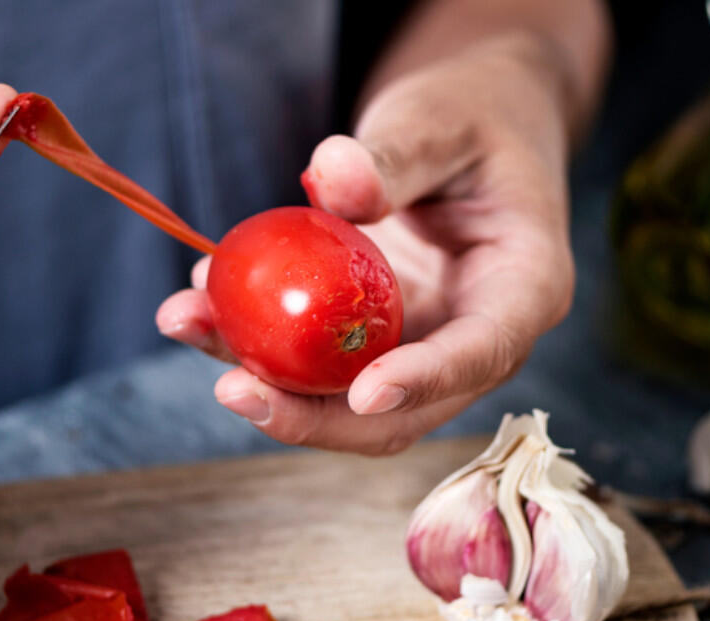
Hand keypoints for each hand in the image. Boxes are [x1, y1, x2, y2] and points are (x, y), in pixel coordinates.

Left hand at [157, 38, 575, 454]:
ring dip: (264, 383)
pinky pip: (314, 359)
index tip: (363, 394)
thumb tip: (331, 179)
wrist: (472, 121)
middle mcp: (474, 334)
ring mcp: (418, 343)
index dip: (424, 381)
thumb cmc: (475, 113)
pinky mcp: (371, 335)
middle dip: (315, 417)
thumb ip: (395, 155)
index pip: (481, 352)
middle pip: (402, 411)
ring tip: (185, 322)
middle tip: (234, 389)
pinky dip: (256, 342)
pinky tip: (199, 301)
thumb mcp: (441, 118)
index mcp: (524, 288)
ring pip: (344, 398)